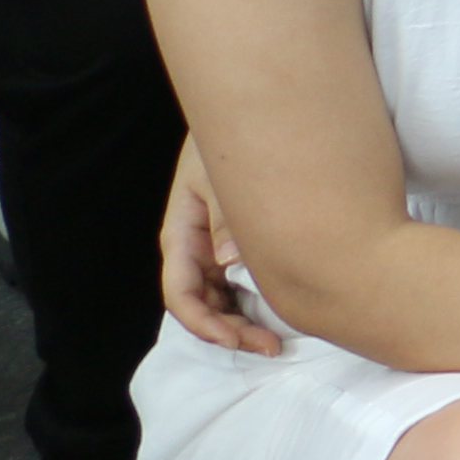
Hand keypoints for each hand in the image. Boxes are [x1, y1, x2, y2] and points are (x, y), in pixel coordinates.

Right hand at [156, 139, 287, 356]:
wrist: (248, 114)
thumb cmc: (227, 142)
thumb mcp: (219, 172)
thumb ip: (225, 213)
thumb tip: (229, 259)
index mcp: (181, 234)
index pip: (181, 294)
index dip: (205, 324)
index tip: (237, 339)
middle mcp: (194, 248)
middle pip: (202, 305)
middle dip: (230, 332)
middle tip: (269, 346)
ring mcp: (214, 248)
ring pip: (220, 299)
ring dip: (241, 322)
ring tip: (276, 339)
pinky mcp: (236, 242)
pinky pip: (238, 281)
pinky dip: (252, 300)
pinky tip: (278, 310)